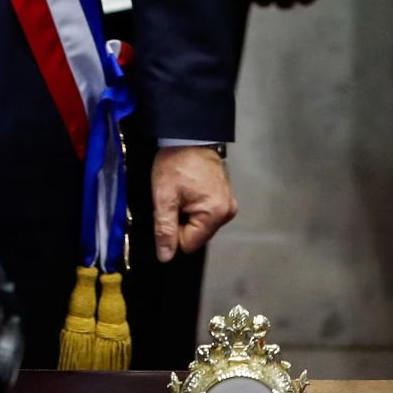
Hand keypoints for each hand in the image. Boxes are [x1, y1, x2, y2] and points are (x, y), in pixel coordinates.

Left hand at [151, 145, 236, 261]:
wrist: (187, 136)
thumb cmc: (176, 161)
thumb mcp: (164, 196)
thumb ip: (164, 229)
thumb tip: (165, 256)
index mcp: (215, 213)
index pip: (188, 244)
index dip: (173, 229)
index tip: (171, 207)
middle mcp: (227, 212)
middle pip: (196, 235)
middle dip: (181, 220)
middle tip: (176, 196)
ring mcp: (228, 204)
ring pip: (200, 225)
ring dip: (187, 213)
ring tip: (183, 190)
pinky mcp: (225, 198)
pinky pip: (206, 213)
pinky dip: (195, 206)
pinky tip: (190, 189)